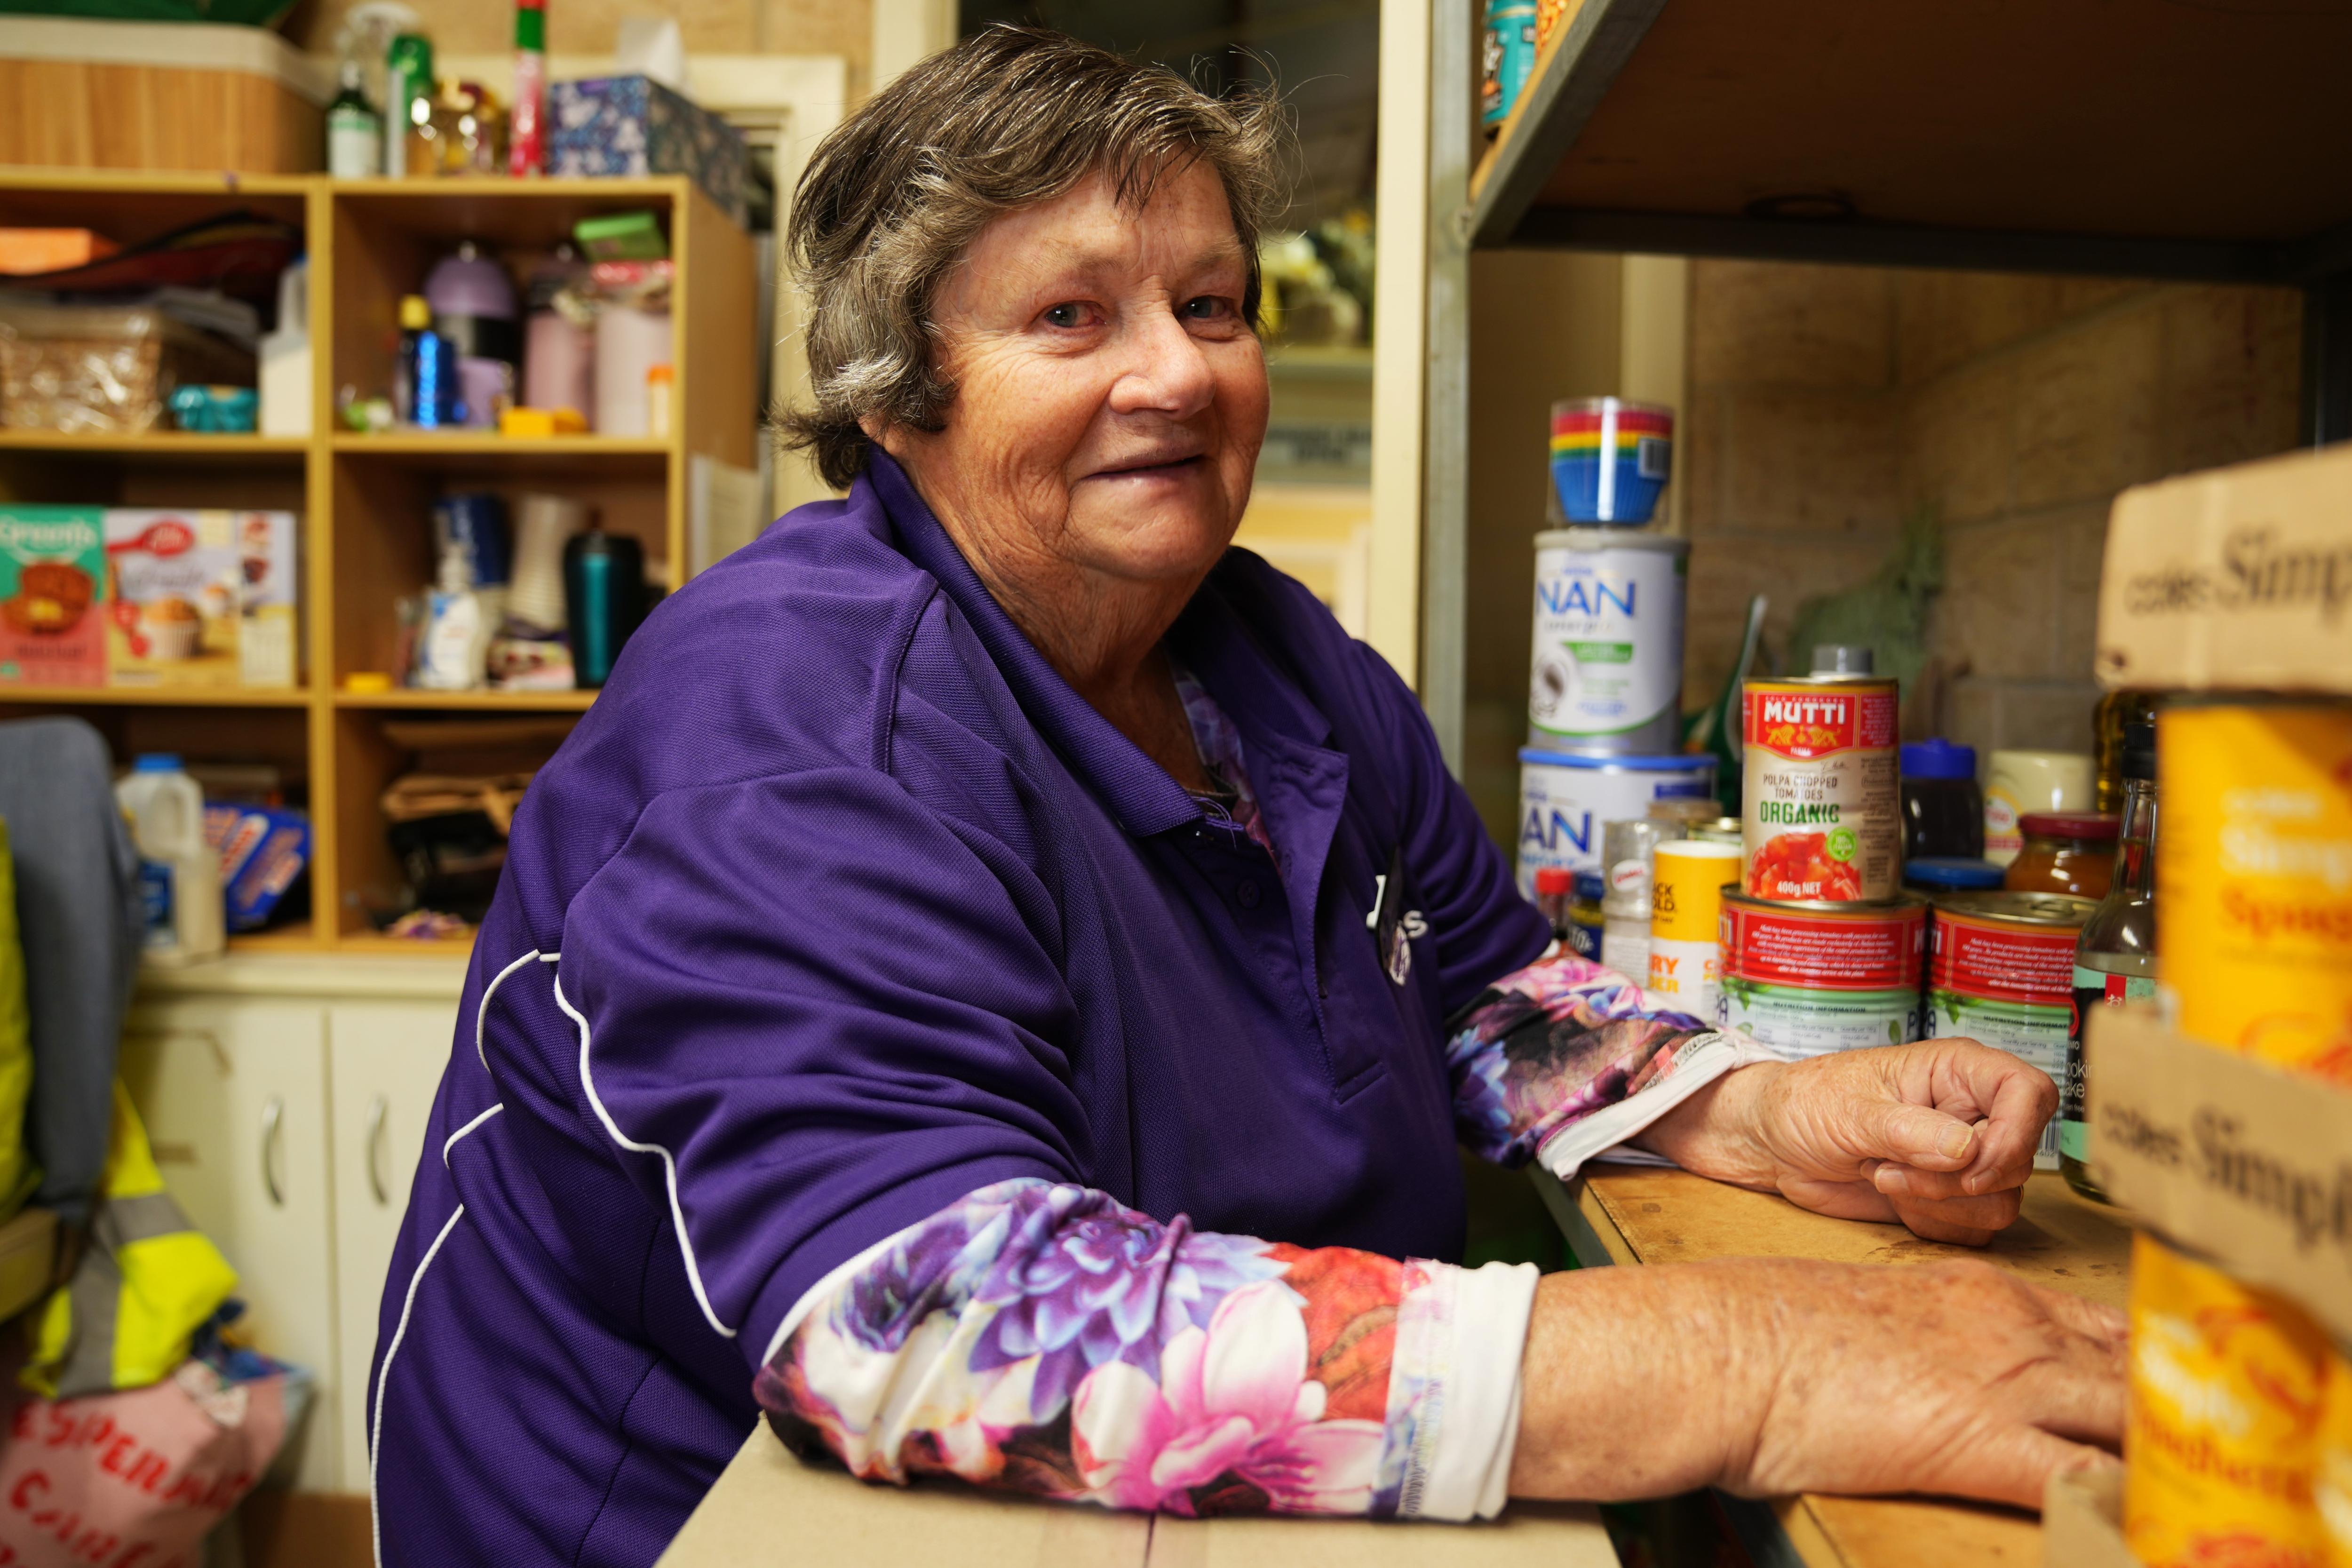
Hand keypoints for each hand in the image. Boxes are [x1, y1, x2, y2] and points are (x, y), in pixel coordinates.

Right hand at [1510, 1255, 2126, 1508]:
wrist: (1724, 1348)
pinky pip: (2082, 1485)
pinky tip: (2117, 1524)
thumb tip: (1943, 1372)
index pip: (2104, 1325)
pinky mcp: (1980, 1445)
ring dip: (2159, 1457)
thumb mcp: (1874, 1313)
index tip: (2160, 1398)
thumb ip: (1933, 1335)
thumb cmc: (1772, 1334)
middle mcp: (2013, 1327)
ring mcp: (2005, 1384)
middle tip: (2185, 1450)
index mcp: (1983, 1293)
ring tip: (2171, 1491)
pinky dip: (2113, 1507)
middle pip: (2139, 1368)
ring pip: (2133, 1419)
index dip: (2144, 1367)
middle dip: (2171, 1411)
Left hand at [1634, 1039, 2056, 1244]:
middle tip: (1889, 1169)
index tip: (1970, 1164)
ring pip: (1999, 1203)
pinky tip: (1888, 1197)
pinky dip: (1930, 1225)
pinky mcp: (1946, 1198)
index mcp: (1957, 1071)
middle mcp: (1970, 1113)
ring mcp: (1962, 1159)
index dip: (2017, 1135)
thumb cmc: (1804, 1103)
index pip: (2030, 1093)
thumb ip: (1909, 1131)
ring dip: (1937, 1204)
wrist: (1771, 1143)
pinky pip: (1972, 1230)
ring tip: (1880, 1176)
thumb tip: (1967, 1148)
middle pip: (2016, 1161)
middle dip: (1953, 1181)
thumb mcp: (1849, 1112)